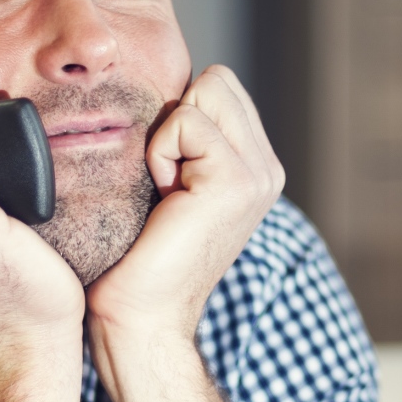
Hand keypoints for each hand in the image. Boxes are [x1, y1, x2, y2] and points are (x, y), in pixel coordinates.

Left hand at [86, 65, 282, 358]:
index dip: (177, 117)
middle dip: (177, 118)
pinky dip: (159, 153)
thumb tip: (156, 96)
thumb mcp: (166, 188)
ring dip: (168, 135)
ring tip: (164, 191)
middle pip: (217, 80)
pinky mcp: (236, 179)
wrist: (142, 320)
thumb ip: (181, 143)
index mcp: (254, 168)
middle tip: (163, 182)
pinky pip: (185, 119)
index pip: (218, 88)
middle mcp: (266, 168)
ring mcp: (258, 174)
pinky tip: (163, 200)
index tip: (162, 177)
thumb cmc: (135, 262)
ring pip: (207, 89)